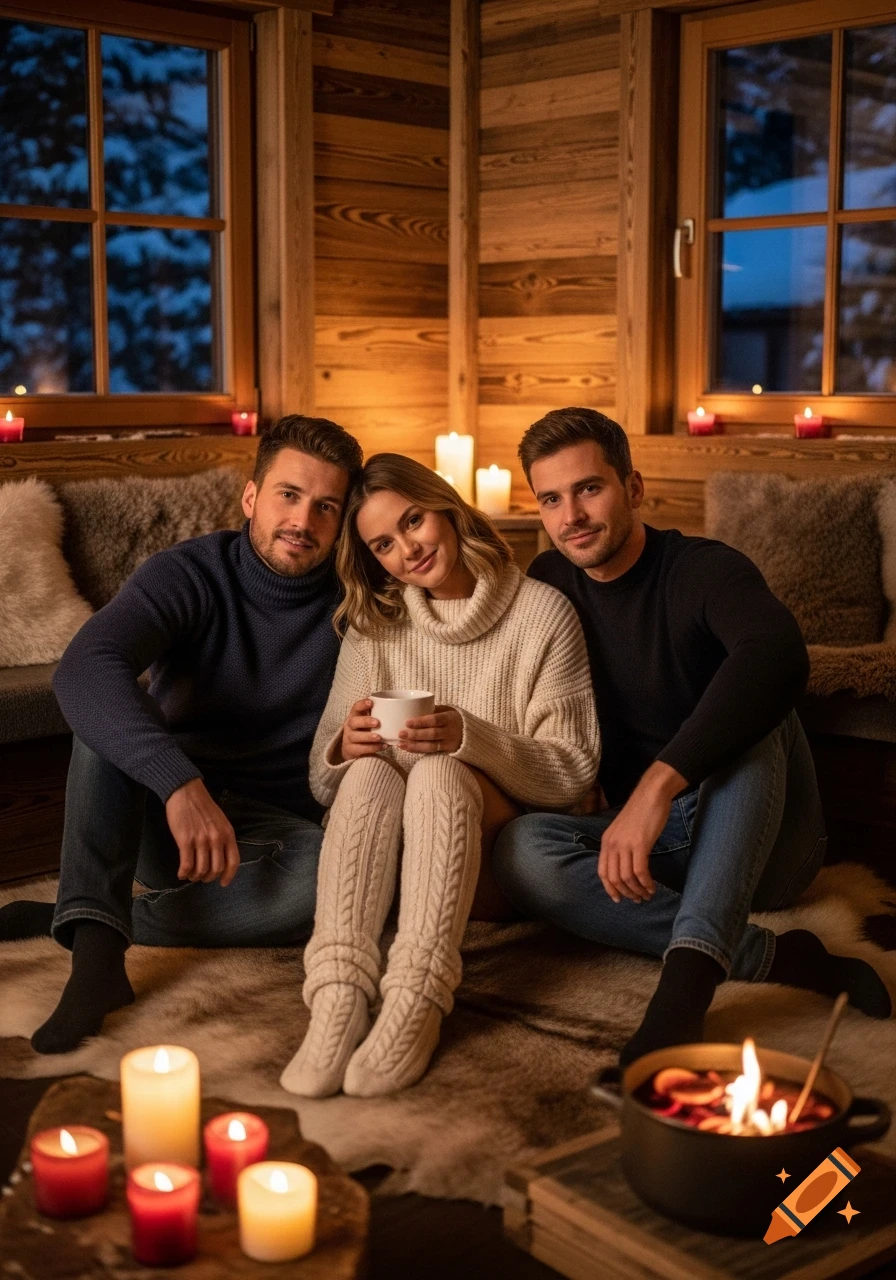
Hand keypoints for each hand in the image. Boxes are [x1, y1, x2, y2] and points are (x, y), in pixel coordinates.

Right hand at [165, 778, 239, 886]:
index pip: (233, 861)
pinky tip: (181, 873)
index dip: (229, 876)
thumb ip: (222, 838)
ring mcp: (201, 840)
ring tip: (190, 875)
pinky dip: (184, 873)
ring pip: (201, 869)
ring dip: (195, 876)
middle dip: (208, 877)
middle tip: (201, 877)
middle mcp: (216, 839)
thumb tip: (220, 858)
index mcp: (228, 834)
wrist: (185, 791)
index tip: (223, 883)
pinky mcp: (185, 840)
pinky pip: (187, 864)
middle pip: (216, 869)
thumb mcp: (220, 821)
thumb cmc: (202, 806)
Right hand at [340, 698, 383, 760]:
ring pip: (356, 737)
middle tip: (377, 722)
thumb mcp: (367, 722)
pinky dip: (372, 748)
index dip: (362, 704)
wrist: (352, 749)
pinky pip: (360, 749)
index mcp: (354, 716)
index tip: (371, 702)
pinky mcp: (351, 750)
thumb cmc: (364, 731)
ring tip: (380, 737)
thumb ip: (377, 716)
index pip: (355, 707)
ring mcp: (348, 738)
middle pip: (354, 722)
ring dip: (369, 737)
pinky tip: (383, 746)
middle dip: (365, 721)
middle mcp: (349, 726)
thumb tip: (400, 710)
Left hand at [399, 704, 462, 753]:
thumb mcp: (447, 710)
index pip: (434, 720)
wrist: (471, 734)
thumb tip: (413, 708)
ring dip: (414, 745)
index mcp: (450, 718)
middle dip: (415, 735)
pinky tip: (407, 748)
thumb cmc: (454, 719)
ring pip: (430, 746)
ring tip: (400, 744)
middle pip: (431, 734)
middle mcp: (450, 731)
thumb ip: (433, 710)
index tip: (407, 722)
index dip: (421, 722)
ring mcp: (449, 743)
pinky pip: (430, 752)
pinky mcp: (447, 751)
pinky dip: (417, 750)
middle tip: (400, 734)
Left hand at [597, 762, 686, 904]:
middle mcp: (612, 844)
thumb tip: (625, 866)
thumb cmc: (641, 811)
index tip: (619, 898)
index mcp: (606, 841)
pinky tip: (652, 887)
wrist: (651, 794)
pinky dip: (646, 883)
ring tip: (647, 895)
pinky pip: (640, 871)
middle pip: (614, 878)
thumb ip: (621, 846)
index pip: (602, 872)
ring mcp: (625, 844)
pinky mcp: (640, 844)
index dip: (610, 888)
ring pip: (627, 877)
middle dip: (626, 893)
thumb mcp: (624, 830)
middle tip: (637, 899)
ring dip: (637, 890)